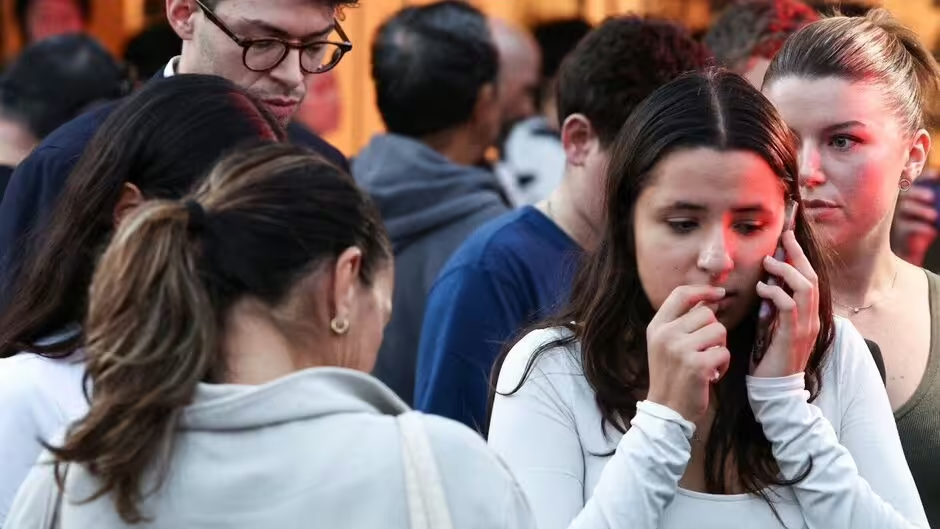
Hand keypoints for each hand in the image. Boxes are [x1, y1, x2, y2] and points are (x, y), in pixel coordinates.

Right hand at [646, 285, 730, 421]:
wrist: (666, 410)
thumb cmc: (671, 375)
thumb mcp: (665, 344)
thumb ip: (682, 322)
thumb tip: (710, 300)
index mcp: (657, 326)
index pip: (681, 294)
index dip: (703, 290)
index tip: (719, 294)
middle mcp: (666, 334)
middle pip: (707, 313)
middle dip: (713, 330)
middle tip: (704, 350)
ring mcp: (680, 349)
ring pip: (719, 330)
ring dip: (720, 347)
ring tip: (708, 362)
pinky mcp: (697, 365)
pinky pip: (724, 352)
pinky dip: (723, 364)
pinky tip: (712, 374)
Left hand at [752, 231, 819, 378]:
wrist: (775, 389)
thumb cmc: (771, 358)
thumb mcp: (774, 327)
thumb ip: (775, 308)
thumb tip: (767, 286)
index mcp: (809, 316)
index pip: (810, 279)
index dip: (801, 258)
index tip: (788, 239)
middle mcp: (812, 318)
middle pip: (812, 278)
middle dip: (798, 255)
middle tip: (784, 237)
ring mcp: (805, 327)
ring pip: (805, 288)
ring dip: (786, 271)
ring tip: (768, 263)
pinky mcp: (792, 336)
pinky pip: (789, 306)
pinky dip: (776, 293)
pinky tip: (762, 289)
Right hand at [891, 182, 936, 266]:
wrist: (910, 248)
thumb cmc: (922, 224)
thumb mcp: (928, 211)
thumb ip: (932, 199)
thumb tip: (938, 195)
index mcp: (909, 195)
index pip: (915, 181)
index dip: (925, 177)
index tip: (937, 176)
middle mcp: (899, 203)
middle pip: (906, 193)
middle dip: (918, 193)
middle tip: (931, 197)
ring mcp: (896, 216)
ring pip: (905, 208)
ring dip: (920, 210)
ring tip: (934, 216)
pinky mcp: (897, 231)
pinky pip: (907, 226)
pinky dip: (920, 227)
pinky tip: (932, 230)